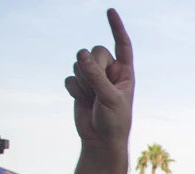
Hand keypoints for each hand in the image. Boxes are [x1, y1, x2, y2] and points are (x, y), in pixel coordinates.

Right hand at [64, 9, 133, 147]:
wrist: (101, 140)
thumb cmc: (114, 121)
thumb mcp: (109, 98)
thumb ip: (96, 75)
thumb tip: (81, 54)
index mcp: (125, 72)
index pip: (122, 45)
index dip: (116, 28)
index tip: (110, 10)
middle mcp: (109, 72)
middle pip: (95, 51)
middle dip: (93, 67)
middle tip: (99, 89)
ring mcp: (93, 78)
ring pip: (79, 64)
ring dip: (83, 82)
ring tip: (92, 99)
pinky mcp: (79, 86)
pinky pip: (69, 77)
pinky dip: (73, 90)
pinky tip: (82, 101)